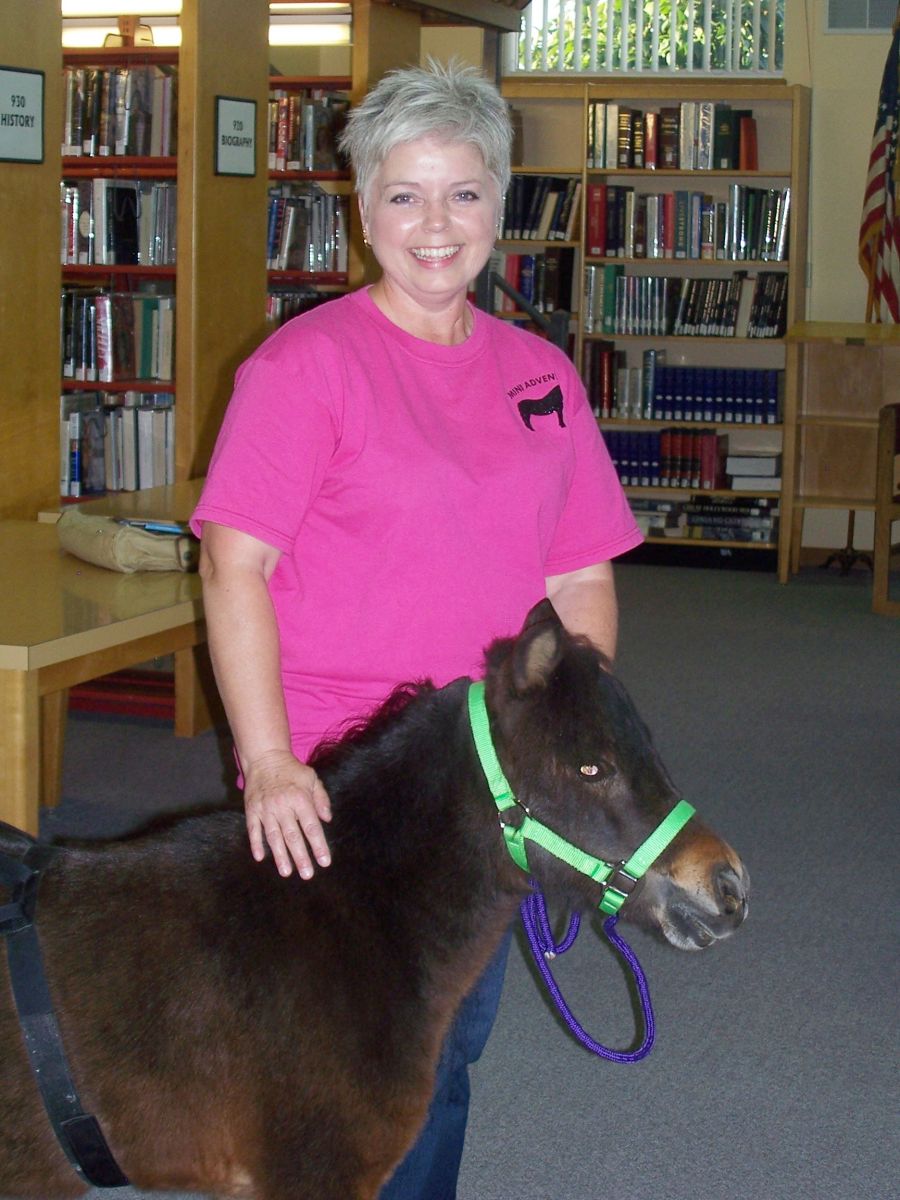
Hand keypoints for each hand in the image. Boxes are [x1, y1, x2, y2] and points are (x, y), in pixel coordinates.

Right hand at [243, 749, 331, 878]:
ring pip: (273, 836)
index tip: (324, 862)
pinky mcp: (252, 809)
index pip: (311, 827)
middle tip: (307, 874)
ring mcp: (266, 808)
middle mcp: (283, 805)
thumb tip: (327, 819)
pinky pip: (254, 829)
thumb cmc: (292, 770)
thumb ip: (321, 799)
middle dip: (301, 857)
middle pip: (293, 836)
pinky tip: (260, 857)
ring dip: (280, 855)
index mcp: (300, 798)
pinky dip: (256, 843)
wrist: (265, 757)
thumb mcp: (312, 778)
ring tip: (286, 872)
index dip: (318, 846)